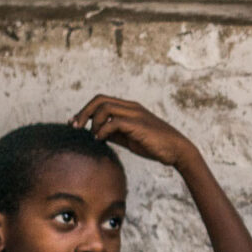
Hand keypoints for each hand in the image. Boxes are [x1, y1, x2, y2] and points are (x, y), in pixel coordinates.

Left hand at [72, 95, 198, 168]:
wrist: (177, 151)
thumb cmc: (154, 145)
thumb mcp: (129, 138)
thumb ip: (114, 133)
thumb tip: (96, 134)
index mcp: (129, 108)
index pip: (101, 100)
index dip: (85, 110)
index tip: (74, 124)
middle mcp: (131, 107)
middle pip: (99, 99)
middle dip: (83, 113)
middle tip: (75, 127)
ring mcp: (135, 114)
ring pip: (104, 107)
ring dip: (92, 122)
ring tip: (93, 136)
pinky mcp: (138, 125)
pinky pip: (113, 122)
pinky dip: (102, 130)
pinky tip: (100, 139)